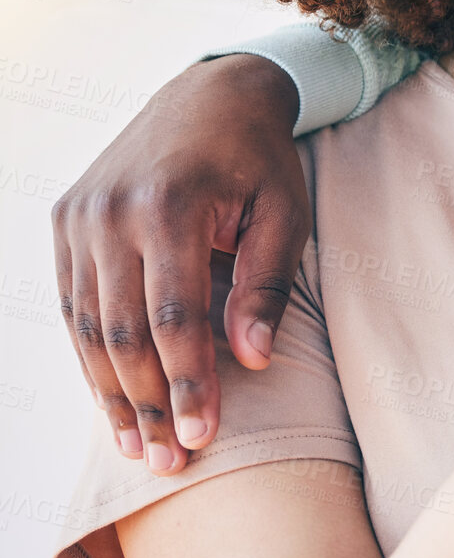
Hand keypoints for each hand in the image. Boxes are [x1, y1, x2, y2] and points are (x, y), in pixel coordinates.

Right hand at [51, 54, 307, 474]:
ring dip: (110, 392)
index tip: (202, 438)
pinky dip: (91, 355)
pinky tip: (113, 400)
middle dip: (145, 403)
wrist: (209, 94)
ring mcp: (80, 215)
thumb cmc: (259, 162)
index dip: (186, 383)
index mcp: (169, 207)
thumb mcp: (284, 216)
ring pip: (86, 324)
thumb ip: (265, 288)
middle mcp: (110, 212)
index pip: (173, 318)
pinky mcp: (65, 220)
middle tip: (167, 462)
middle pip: (121, 331)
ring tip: (137, 447)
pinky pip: (72, 302)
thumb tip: (252, 362)